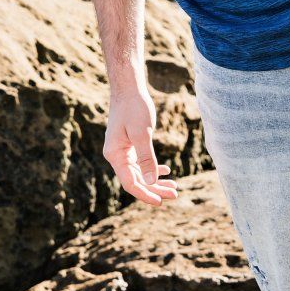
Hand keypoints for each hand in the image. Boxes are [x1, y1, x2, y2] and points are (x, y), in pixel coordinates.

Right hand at [103, 84, 177, 204]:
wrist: (129, 89)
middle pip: (136, 180)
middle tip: (174, 195)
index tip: (161, 201)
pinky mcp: (130, 146)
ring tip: (174, 187)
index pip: (130, 183)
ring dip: (156, 181)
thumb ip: (146, 158)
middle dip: (155, 189)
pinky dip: (153, 168)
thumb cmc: (134, 108)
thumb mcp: (142, 133)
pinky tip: (166, 171)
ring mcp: (123, 151)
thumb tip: (151, 181)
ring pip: (140, 173)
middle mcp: (116, 156)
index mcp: (115, 155)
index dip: (145, 194)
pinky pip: (141, 163)